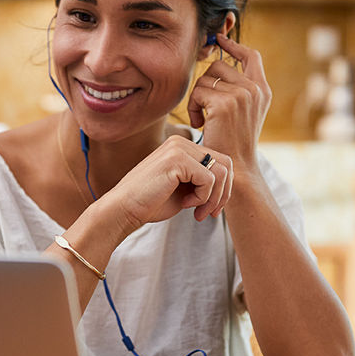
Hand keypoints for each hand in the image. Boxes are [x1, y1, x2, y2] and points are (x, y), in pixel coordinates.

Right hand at [99, 135, 231, 229]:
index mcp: (182, 146)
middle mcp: (181, 142)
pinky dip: (202, 198)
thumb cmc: (151, 203)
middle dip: (223, 193)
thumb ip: (203, 182)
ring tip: (197, 212)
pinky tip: (186, 205)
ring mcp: (179, 148)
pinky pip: (209, 179)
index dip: (223, 188)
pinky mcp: (177, 159)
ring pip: (221, 172)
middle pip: (226, 164)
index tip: (210, 209)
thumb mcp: (184, 190)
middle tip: (209, 213)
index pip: (221, 161)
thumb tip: (230, 184)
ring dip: (214, 198)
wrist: (123, 209)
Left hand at [187, 34, 270, 172]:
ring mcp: (241, 95)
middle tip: (203, 107)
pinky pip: (198, 92)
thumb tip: (218, 63)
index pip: (251, 55)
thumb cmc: (234, 142)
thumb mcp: (243, 112)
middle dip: (205, 83)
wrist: (237, 167)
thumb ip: (238, 89)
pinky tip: (200, 124)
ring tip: (202, 119)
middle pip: (219, 65)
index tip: (219, 39)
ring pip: (206, 78)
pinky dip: (193, 108)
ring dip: (197, 98)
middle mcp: (255, 89)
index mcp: (262, 89)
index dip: (234, 45)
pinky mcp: (224, 103)